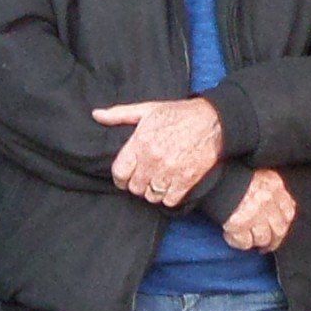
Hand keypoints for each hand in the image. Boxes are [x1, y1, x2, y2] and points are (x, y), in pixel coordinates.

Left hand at [96, 97, 224, 207]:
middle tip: (146, 177)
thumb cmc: (179, 114)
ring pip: (152, 196)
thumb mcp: (148, 109)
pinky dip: (170, 197)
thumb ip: (120, 114)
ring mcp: (170, 171)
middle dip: (138, 184)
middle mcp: (153, 159)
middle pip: (135, 187)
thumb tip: (96, 115)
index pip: (119, 173)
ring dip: (154, 191)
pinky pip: (170, 200)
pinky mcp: (187, 179)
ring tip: (159, 182)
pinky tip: (172, 186)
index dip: (121, 178)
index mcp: (140, 142)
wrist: (215, 120)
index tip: (126, 177)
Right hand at [221, 167, 295, 251]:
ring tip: (251, 243)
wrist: (212, 176)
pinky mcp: (238, 225)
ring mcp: (254, 214)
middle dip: (274, 241)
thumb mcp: (261, 176)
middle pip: (279, 229)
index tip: (279, 231)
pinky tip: (234, 238)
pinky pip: (245, 242)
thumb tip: (289, 205)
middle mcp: (268, 201)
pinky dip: (240, 243)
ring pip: (263, 238)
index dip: (284, 224)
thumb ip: (274, 190)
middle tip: (267, 246)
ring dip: (257, 243)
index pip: (289, 211)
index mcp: (274, 187)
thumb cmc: (234, 175)